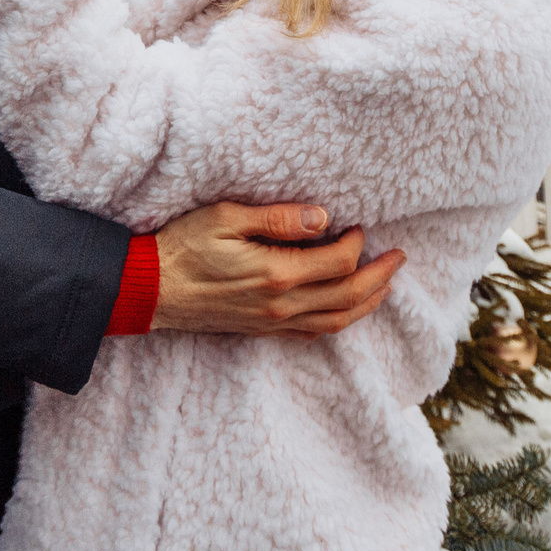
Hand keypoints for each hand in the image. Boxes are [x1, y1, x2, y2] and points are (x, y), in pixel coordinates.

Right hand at [150, 201, 404, 339]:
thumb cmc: (184, 246)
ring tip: (385, 284)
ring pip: (337, 321)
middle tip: (400, 258)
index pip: (338, 263)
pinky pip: (313, 334)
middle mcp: (282, 305)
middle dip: (380, 277)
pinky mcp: (263, 330)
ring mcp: (273, 322)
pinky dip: (338, 322)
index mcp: (277, 274)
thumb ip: (278, 219)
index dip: (357, 244)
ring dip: (368, 303)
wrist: (150, 289)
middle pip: (348, 297)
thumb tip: (323, 218)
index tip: (359, 226)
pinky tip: (345, 309)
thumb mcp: (227, 217)